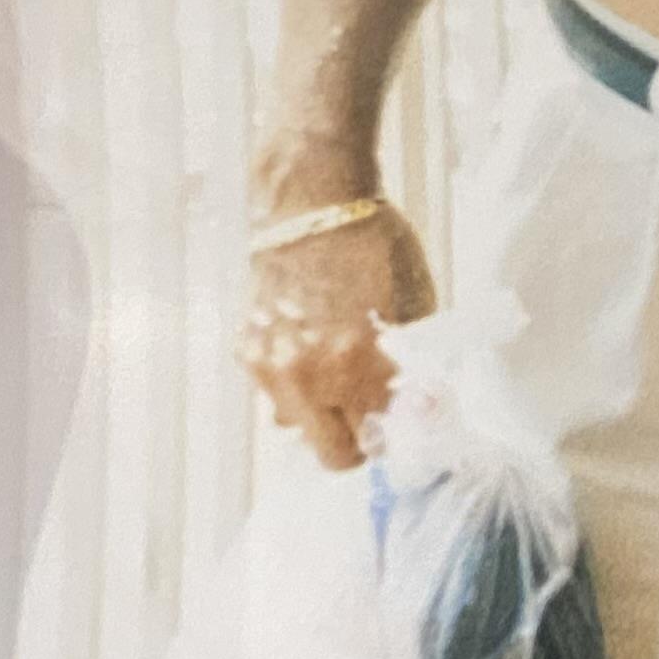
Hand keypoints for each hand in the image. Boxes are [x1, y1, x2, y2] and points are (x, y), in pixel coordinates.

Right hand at [243, 198, 436, 472]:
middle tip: (369, 414)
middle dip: (356, 441)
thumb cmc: (375, 246)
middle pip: (332, 456)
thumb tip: (410, 405)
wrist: (313, 203)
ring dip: (319, 411)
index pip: (375, 441)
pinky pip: (274, 390)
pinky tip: (308, 342)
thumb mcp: (414, 306)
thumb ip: (410, 364)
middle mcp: (306, 375)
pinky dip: (293, 381)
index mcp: (356, 365)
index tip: (398, 422)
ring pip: (296, 425)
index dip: (392, 435)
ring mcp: (269, 366)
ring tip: (335, 368)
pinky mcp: (245, 350)